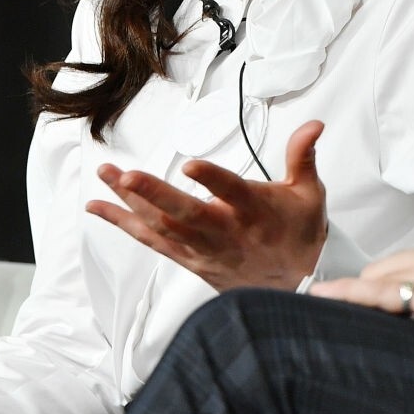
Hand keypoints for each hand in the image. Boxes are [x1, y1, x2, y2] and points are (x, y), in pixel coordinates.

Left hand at [88, 119, 326, 290]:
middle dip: (153, 195)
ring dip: (131, 203)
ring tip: (107, 176)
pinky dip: (125, 225)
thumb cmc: (299, 236)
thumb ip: (303, 156)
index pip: (233, 193)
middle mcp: (225, 232)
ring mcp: (204, 249)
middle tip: (126, 175)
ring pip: (163, 227)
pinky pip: (152, 242)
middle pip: (186, 214)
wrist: (295, 288)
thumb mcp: (309, 194)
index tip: (191, 166)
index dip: (212, 180)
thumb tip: (312, 125)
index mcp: (255, 211)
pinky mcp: (190, 260)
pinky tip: (101, 208)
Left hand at [313, 241, 413, 401]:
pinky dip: (349, 300)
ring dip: (349, 299)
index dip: (377, 289)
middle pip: (381, 271)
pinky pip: (379, 296)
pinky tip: (326, 307)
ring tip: (316, 315)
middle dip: (360, 295)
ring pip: (375, 281)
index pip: (402, 267)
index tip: (355, 305)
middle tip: (331, 319)